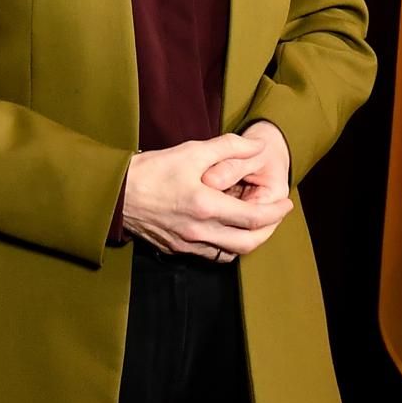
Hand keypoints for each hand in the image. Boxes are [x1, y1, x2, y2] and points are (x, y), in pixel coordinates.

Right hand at [120, 133, 293, 260]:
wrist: (114, 194)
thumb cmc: (153, 169)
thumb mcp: (192, 151)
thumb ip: (229, 147)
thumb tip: (257, 147)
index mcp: (206, 207)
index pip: (254, 218)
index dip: (276, 213)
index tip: (287, 204)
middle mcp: (199, 232)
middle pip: (248, 244)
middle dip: (268, 232)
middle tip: (276, 217)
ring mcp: (187, 244)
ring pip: (229, 254)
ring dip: (248, 242)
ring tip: (255, 224)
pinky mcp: (176, 249)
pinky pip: (210, 255)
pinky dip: (226, 246)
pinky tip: (228, 230)